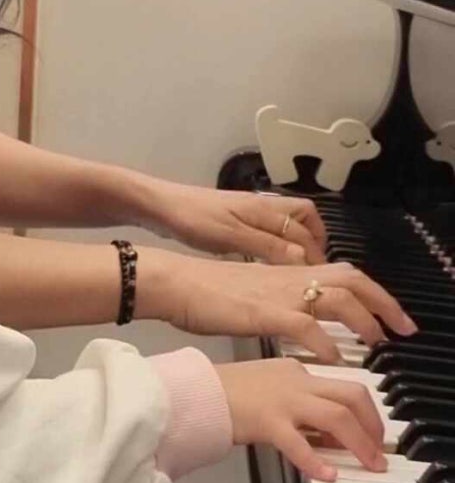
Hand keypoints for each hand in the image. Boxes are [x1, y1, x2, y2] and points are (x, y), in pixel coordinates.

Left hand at [137, 181, 326, 265]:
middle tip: (317, 266)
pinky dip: (277, 241)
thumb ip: (268, 246)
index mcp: (265, 209)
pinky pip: (268, 228)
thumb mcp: (231, 237)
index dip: (317, 252)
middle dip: (315, 239)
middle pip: (303, 216)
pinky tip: (268, 260)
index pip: (305, 229)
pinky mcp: (235, 219)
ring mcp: (248, 211)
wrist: (160, 206)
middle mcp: (262, 206)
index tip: (321, 276)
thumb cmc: (193, 220)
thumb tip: (304, 258)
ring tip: (298, 266)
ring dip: (297, 240)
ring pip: (286, 221)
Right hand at [141, 253, 416, 362]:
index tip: (391, 315)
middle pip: (352, 280)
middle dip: (383, 303)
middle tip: (403, 328)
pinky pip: (302, 323)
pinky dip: (323, 339)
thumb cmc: (207, 291)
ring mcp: (277, 293)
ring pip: (336, 296)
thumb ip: (282, 301)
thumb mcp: (253, 292)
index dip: (373, 292)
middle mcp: (289, 278)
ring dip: (362, 320)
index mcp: (288, 273)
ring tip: (375, 343)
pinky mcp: (260, 312)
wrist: (175, 282)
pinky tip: (333, 356)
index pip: (344, 274)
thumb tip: (302, 317)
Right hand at [218, 358, 387, 481]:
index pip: (342, 386)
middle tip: (380, 450)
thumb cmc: (226, 394)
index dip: (364, 413)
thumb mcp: (270, 391)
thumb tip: (327, 435)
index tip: (371, 434)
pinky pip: (300, 444)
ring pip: (336, 416)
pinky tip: (328, 476)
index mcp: (296, 371)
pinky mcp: (267, 422)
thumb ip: (299, 408)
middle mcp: (296, 382)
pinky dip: (318, 461)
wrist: (195, 393)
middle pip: (352, 395)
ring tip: (370, 465)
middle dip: (373, 424)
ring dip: (360, 443)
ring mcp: (283, 400)